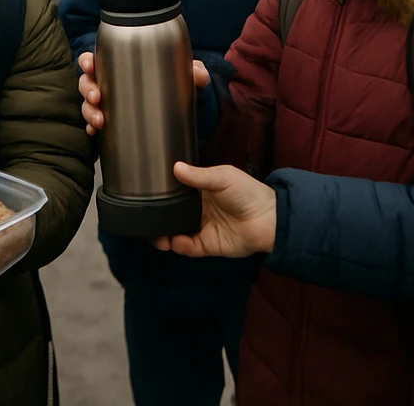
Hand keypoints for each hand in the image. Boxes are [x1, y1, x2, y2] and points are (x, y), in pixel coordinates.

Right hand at [78, 53, 209, 136]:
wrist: (184, 111)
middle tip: (98, 98)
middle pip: (88, 82)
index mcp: (123, 64)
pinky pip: (94, 124)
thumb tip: (197, 74)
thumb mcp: (188, 76)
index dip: (88, 61)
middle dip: (88, 89)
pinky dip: (91, 128)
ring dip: (89, 111)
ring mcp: (110, 103)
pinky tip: (95, 133)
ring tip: (100, 121)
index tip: (90, 65)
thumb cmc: (180, 84)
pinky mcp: (113, 122)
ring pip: (88, 104)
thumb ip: (195, 72)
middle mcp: (112, 83)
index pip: (98, 58)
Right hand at [153, 162, 275, 257]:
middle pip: (173, 214)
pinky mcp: (207, 245)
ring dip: (164, 234)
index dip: (163, 193)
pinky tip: (172, 241)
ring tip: (154, 234)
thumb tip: (175, 167)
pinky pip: (188, 247)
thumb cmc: (247, 192)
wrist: (267, 219)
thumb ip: (198, 176)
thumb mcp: (223, 177)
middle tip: (145, 216)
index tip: (148, 192)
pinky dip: (178, 246)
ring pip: (176, 232)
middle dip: (159, 217)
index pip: (177, 192)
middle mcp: (198, 209)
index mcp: (200, 190)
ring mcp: (201, 227)